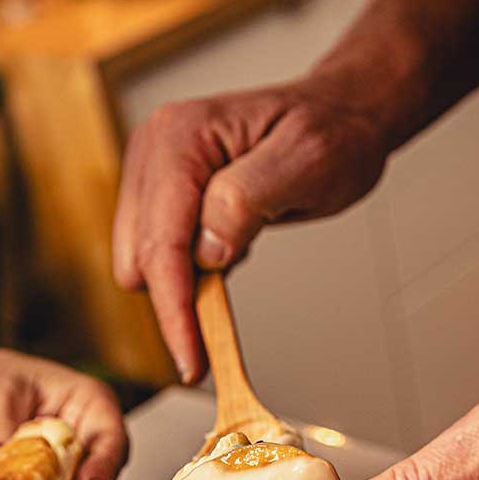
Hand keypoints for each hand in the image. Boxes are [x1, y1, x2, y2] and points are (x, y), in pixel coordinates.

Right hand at [113, 79, 389, 381]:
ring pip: (142, 263)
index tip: (192, 361)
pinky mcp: (163, 196)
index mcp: (179, 138)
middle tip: (222, 327)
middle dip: (176, 300)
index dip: (175, 309)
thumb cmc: (330, 134)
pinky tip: (226, 251)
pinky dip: (189, 272)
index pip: (162, 243)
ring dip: (183, 285)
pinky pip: (160, 255)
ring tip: (238, 257)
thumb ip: (245, 199)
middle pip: (139, 259)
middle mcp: (153, 152)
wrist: (339, 118)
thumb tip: (205, 249)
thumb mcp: (305, 162)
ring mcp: (154, 174)